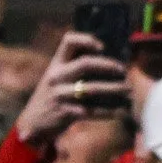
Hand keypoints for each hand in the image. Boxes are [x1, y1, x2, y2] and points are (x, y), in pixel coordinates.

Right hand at [13, 31, 128, 149]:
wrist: (33, 122)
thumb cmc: (53, 96)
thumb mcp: (57, 77)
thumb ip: (75, 66)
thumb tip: (108, 56)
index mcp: (55, 64)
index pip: (68, 41)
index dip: (86, 40)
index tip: (102, 47)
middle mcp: (56, 77)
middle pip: (85, 63)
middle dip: (108, 65)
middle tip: (123, 70)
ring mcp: (59, 95)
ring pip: (92, 89)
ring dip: (114, 89)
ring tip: (128, 90)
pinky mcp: (64, 112)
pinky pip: (92, 111)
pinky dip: (109, 111)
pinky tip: (120, 111)